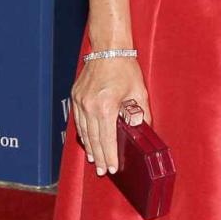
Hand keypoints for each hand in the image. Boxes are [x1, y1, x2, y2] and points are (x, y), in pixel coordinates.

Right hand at [70, 56, 150, 175]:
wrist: (108, 49)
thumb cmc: (125, 68)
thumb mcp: (139, 92)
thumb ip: (142, 114)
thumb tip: (144, 130)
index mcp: (106, 107)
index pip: (107, 139)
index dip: (110, 155)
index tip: (113, 167)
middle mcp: (89, 106)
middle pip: (93, 139)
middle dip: (99, 157)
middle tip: (103, 171)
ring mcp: (80, 101)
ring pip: (84, 131)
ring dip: (89, 147)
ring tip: (95, 160)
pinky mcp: (76, 96)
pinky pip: (78, 120)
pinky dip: (83, 133)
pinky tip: (87, 141)